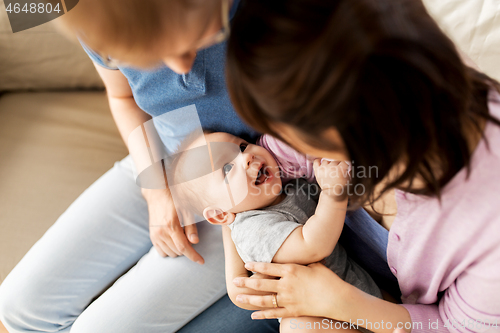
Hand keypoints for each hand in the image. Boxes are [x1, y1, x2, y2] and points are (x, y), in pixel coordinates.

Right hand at [142, 188, 203, 263]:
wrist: (157, 195)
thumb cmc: (174, 201)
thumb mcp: (186, 211)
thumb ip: (191, 228)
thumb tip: (195, 242)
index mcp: (171, 226)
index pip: (183, 247)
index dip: (193, 256)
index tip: (201, 261)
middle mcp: (161, 233)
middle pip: (178, 252)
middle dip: (187, 250)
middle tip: (190, 239)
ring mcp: (155, 236)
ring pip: (170, 254)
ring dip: (178, 251)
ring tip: (181, 238)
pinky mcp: (152, 237)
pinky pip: (161, 252)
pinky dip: (169, 251)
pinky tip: (174, 242)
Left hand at [232, 262, 355, 319]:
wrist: (337, 298)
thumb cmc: (328, 279)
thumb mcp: (314, 265)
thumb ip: (302, 262)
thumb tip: (298, 255)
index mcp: (291, 270)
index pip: (268, 267)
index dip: (256, 265)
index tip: (246, 264)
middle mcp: (286, 285)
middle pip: (261, 283)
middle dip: (246, 282)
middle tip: (234, 281)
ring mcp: (288, 299)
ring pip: (264, 300)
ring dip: (249, 299)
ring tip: (238, 298)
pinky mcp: (292, 311)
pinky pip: (274, 314)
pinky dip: (262, 315)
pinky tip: (253, 315)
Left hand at [313, 159, 349, 196]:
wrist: (332, 194)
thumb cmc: (342, 187)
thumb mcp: (349, 179)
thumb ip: (349, 170)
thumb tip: (348, 163)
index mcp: (340, 169)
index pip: (344, 161)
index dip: (345, 164)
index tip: (345, 167)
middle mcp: (331, 167)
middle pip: (335, 160)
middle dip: (338, 164)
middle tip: (338, 171)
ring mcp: (323, 168)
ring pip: (327, 160)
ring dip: (329, 164)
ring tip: (331, 169)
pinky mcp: (317, 170)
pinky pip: (316, 161)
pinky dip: (318, 160)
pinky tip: (322, 162)